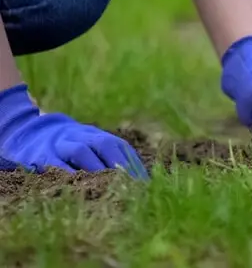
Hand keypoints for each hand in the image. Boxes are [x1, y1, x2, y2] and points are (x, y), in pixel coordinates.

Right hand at [0, 84, 147, 177]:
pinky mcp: (43, 155)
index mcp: (100, 136)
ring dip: (95, 168)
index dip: (134, 164)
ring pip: (82, 150)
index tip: (144, 183)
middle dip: (120, 163)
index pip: (121, 147)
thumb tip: (140, 184)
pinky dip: (67, 173)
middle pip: (105, 144)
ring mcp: (63, 143)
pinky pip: (56, 162)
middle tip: (130, 185)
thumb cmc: (74, 148)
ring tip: (107, 187)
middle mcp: (84, 136)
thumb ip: (113, 160)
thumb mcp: (93, 149)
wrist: (36, 134)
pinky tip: (77, 187)